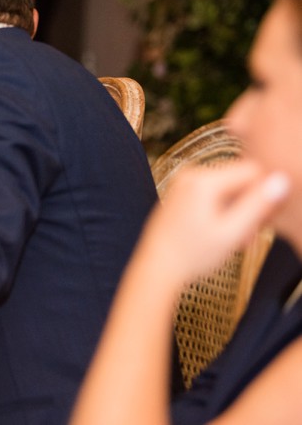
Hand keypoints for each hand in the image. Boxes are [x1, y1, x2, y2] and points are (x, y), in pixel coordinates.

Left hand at [139, 161, 288, 284]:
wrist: (157, 267)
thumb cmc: (192, 256)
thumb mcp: (231, 234)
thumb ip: (257, 206)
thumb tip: (281, 180)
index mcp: (203, 181)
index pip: (253, 171)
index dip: (266, 194)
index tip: (264, 221)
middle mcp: (192, 174)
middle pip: (241, 178)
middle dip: (252, 205)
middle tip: (250, 235)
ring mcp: (185, 182)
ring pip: (231, 187)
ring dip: (240, 211)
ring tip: (237, 239)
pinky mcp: (184, 192)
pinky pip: (216, 194)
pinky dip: (225, 211)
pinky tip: (224, 233)